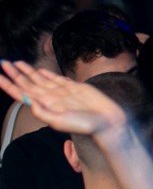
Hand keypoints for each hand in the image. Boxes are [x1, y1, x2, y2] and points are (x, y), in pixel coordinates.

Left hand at [0, 61, 126, 140]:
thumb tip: (25, 99)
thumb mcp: (59, 122)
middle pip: (27, 83)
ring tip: (15, 63)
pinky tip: (38, 70)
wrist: (107, 121)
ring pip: (39, 79)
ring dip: (27, 71)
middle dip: (14, 74)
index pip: (21, 93)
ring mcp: (61, 92)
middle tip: (3, 63)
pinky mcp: (74, 87)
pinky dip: (46, 73)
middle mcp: (50, 97)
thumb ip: (41, 112)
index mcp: (44, 105)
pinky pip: (56, 78)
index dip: (8, 84)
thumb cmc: (85, 125)